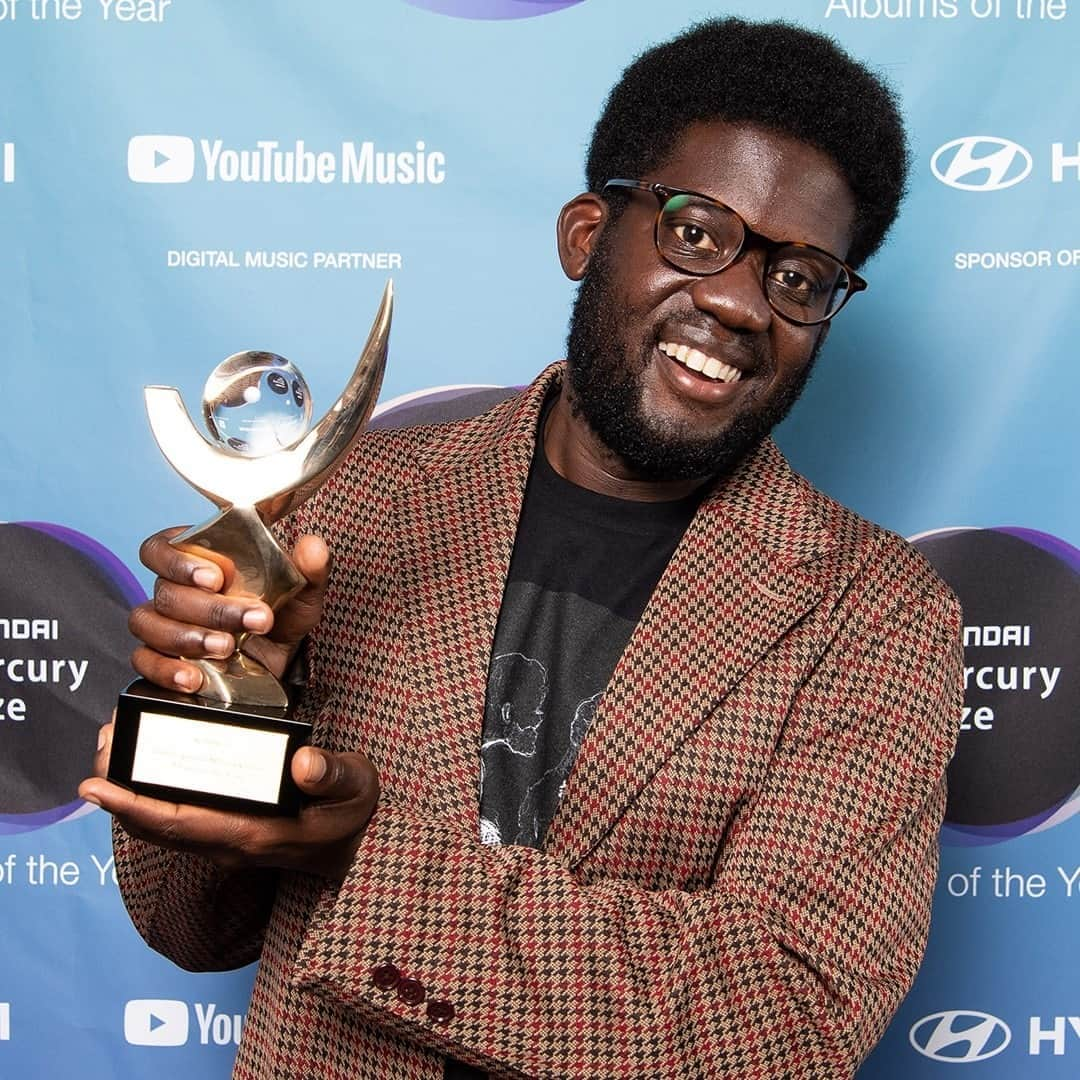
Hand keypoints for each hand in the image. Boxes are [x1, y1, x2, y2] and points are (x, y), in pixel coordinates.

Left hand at [79, 722, 378, 879]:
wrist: (358, 847)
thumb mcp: (356, 786)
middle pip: (156, 825)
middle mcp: (228, 844)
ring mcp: (224, 842)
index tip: (94, 785)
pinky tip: (145, 769)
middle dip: (118, 792)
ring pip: (161, 824)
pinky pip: (176, 820)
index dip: (132, 804)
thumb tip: (302, 761)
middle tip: (99, 748)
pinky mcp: (226, 833)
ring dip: (129, 794)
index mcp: (253, 834)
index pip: (178, 822)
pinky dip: (150, 796)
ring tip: (111, 752)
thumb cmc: (354, 813)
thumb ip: (332, 774)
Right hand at [128, 528, 329, 691]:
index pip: (162, 548)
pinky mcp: (162, 659)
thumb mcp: (302, 592)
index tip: (216, 577)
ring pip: (148, 624)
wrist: (282, 661)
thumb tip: (314, 547)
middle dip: (211, 608)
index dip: (180, 561)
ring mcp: (164, 625)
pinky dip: (165, 669)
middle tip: (253, 620)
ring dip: (188, 637)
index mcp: (198, 561)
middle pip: (166, 592)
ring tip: (227, 647)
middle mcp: (175, 591)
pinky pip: (144, 662)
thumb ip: (309, 567)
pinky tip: (193, 677)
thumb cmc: (281, 614)